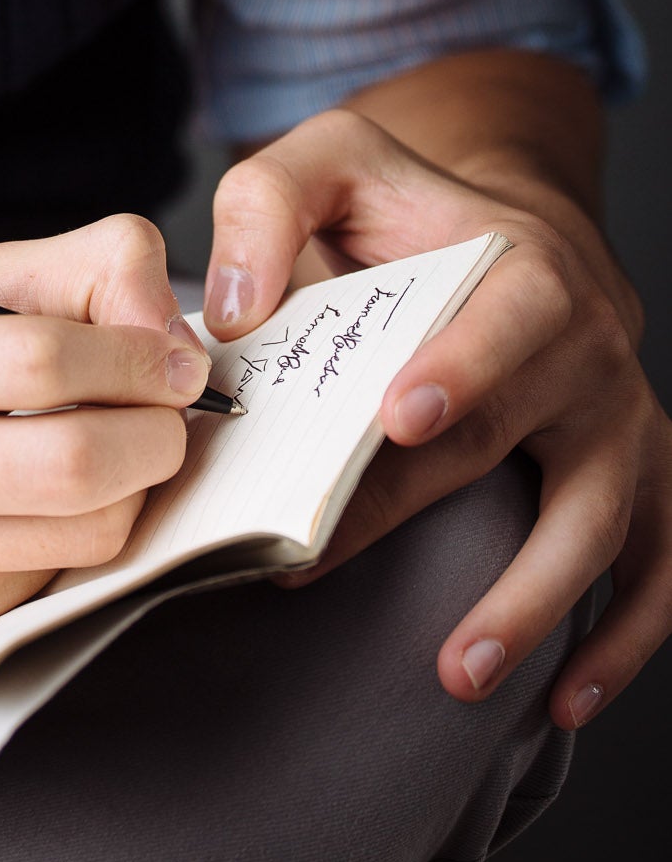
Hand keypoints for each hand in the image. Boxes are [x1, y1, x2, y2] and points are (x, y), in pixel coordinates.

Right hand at [0, 216, 210, 646]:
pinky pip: (55, 576)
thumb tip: (171, 335)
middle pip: (72, 460)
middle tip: (165, 411)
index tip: (167, 357)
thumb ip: (72, 272)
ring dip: (135, 486)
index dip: (134, 354)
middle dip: (156, 432)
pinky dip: (81, 531)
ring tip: (116, 448)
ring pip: (84, 532)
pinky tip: (50, 501)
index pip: (38, 356)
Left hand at [203, 109, 671, 728]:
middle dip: (416, 504)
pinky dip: (625, 638)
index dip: (462, 365)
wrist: (506, 232)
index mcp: (525, 266)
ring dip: (534, 601)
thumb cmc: (401, 210)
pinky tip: (564, 700)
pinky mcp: (637, 481)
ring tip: (458, 671)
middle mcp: (588, 349)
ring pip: (600, 521)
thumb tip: (232, 311)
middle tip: (321, 555)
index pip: (508, 317)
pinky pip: (657, 566)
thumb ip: (265, 204)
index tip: (399, 419)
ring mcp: (620, 423)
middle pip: (513, 437)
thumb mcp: (330, 161)